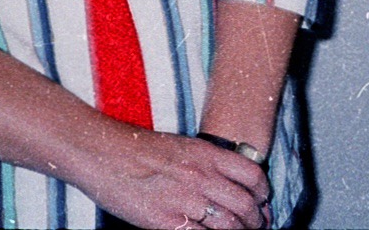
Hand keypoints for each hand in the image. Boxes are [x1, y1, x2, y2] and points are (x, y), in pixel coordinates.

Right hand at [86, 129, 269, 229]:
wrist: (106, 153)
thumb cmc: (139, 149)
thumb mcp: (182, 147)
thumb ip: (206, 163)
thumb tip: (223, 184)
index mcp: (208, 155)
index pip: (252, 175)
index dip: (263, 193)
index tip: (263, 202)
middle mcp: (202, 176)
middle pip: (245, 204)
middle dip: (256, 220)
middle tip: (258, 226)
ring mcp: (186, 200)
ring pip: (230, 225)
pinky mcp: (168, 222)